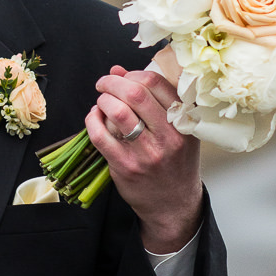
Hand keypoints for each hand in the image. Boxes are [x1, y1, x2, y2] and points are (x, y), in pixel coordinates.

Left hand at [85, 65, 202, 253]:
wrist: (174, 204)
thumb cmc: (175, 162)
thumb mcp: (177, 128)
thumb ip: (152, 98)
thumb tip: (117, 71)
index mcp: (183, 121)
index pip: (156, 83)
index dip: (133, 74)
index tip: (124, 77)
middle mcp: (168, 136)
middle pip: (134, 93)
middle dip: (112, 83)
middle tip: (104, 84)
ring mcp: (146, 152)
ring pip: (118, 112)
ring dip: (103, 100)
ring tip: (102, 102)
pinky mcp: (126, 166)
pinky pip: (100, 136)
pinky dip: (92, 120)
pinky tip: (94, 117)